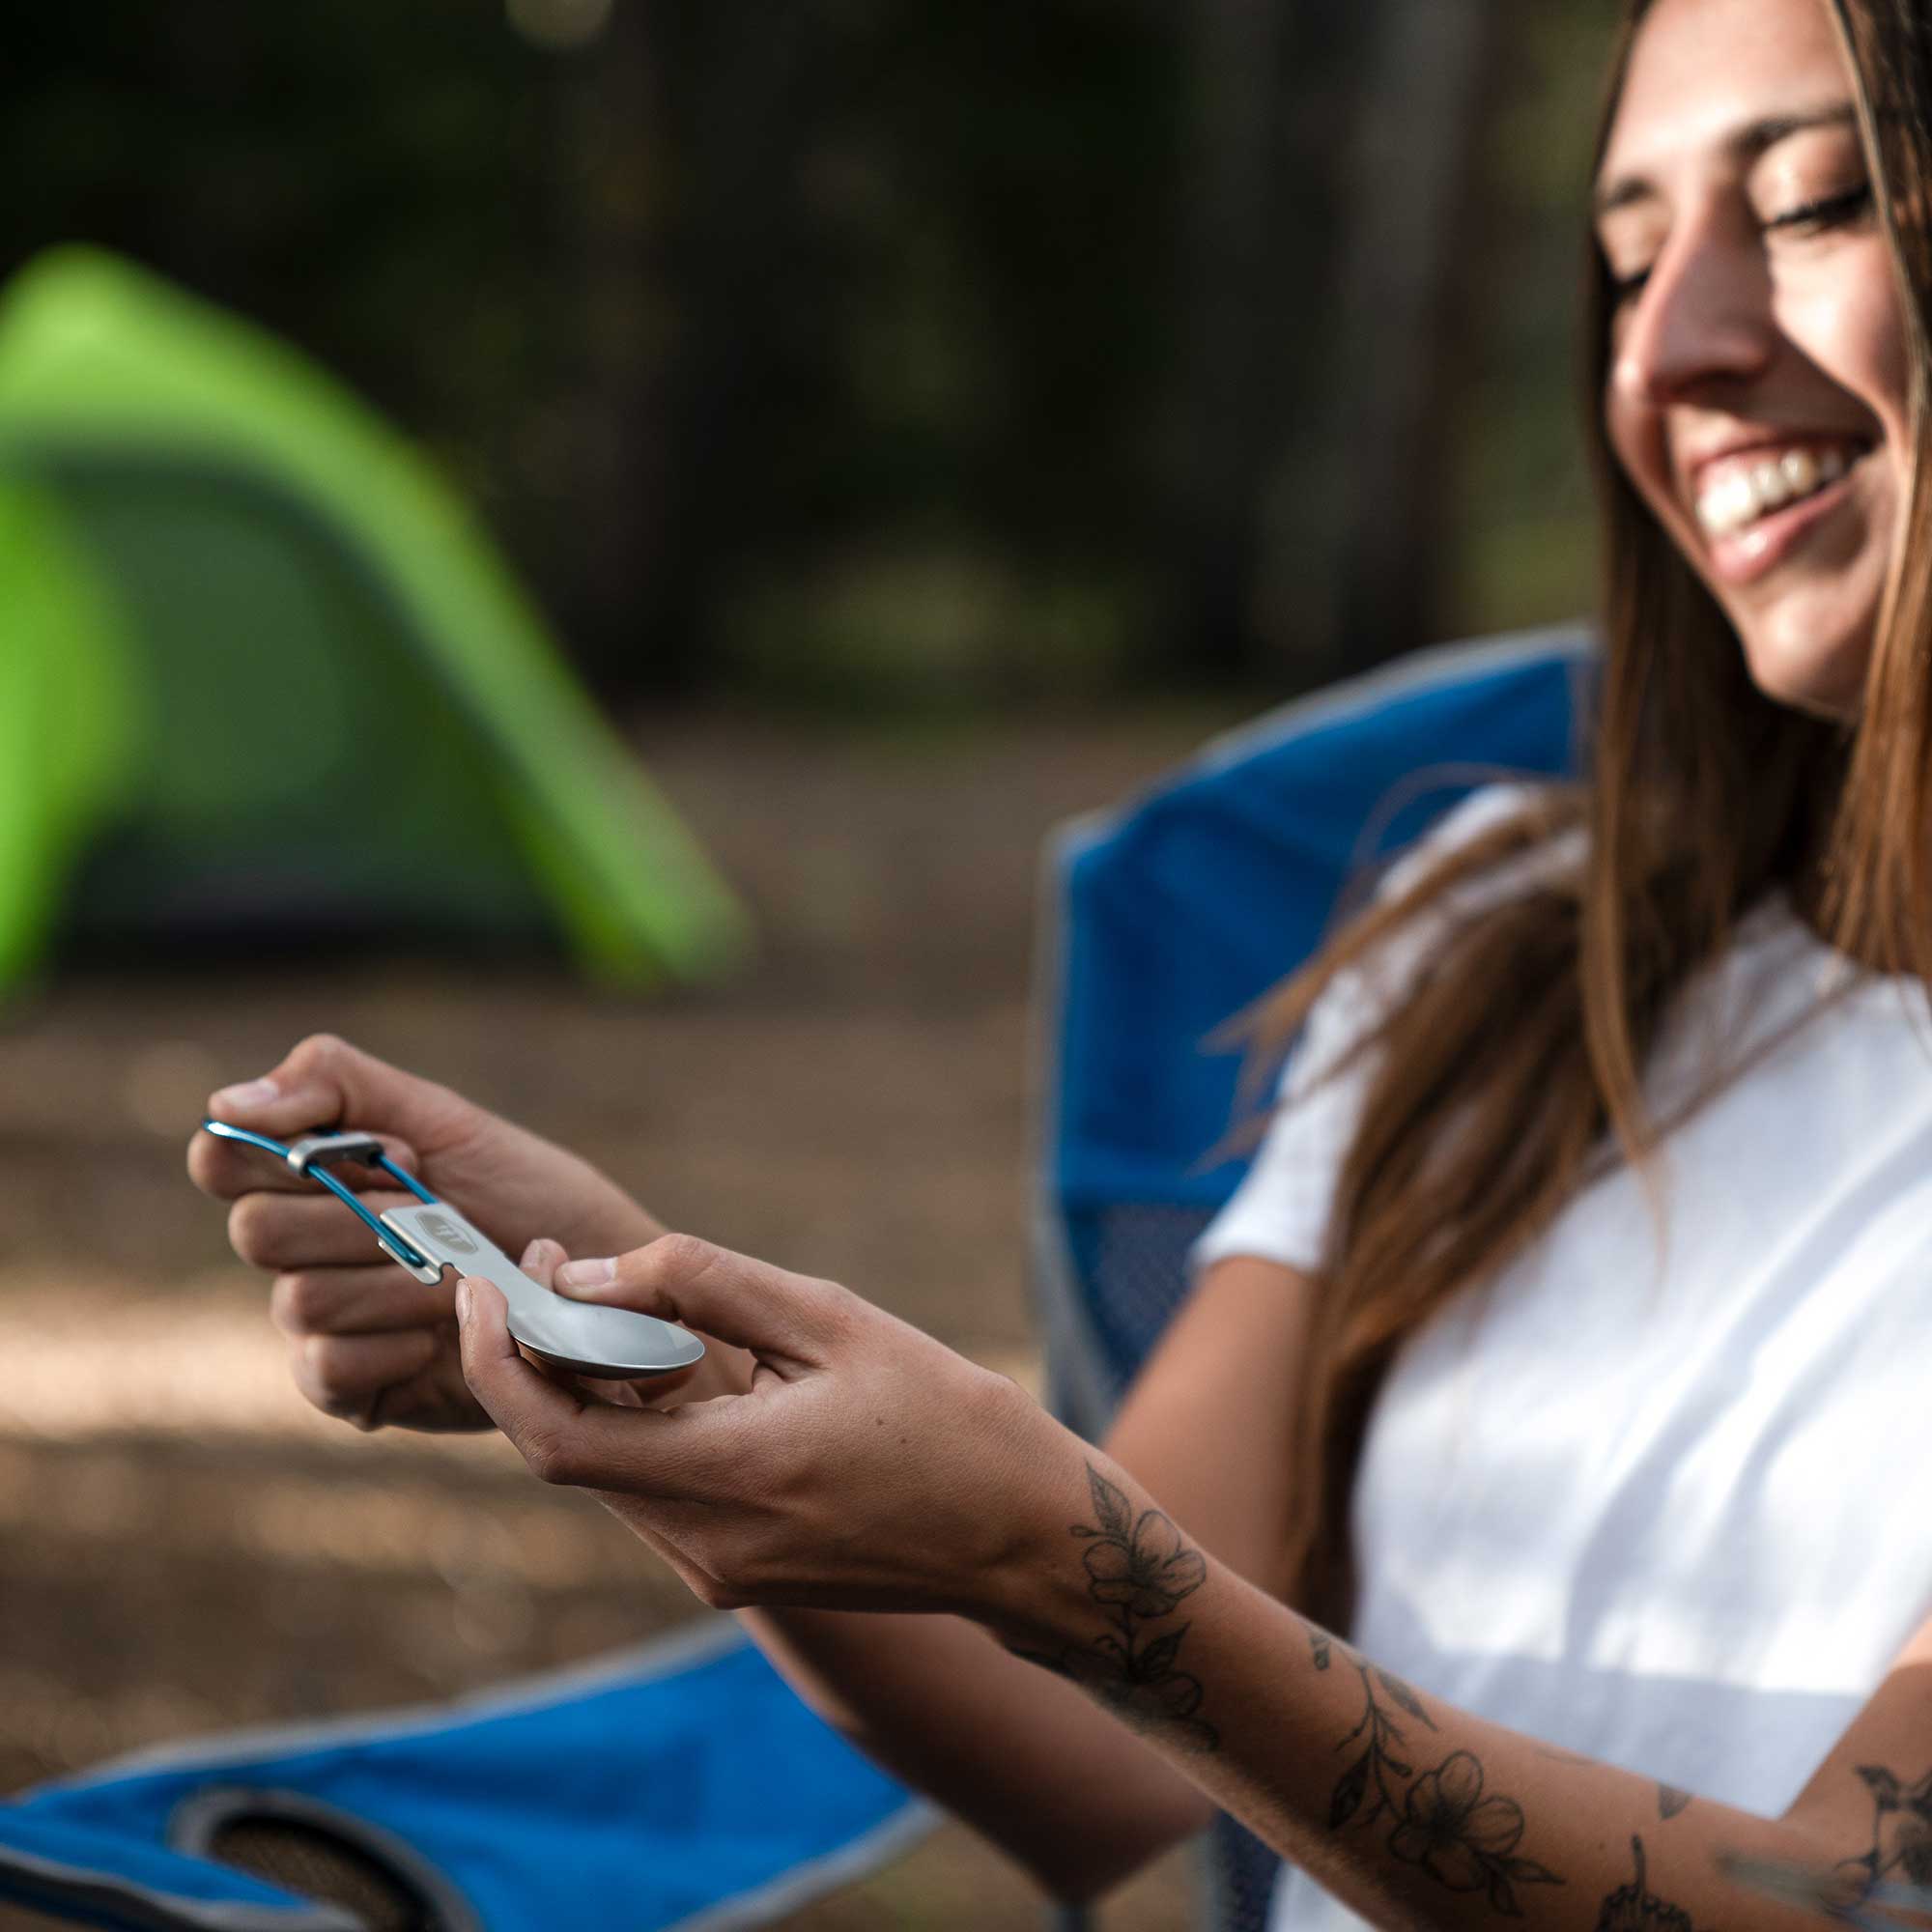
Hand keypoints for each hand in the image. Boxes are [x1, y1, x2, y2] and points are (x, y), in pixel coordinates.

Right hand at [187, 1034, 731, 1430]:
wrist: (598, 1279)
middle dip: (365, 1218)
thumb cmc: (523, 1193)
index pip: (222, 1156)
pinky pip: (327, 1367)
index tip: (394, 1156)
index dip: (290, 1154)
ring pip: (300, 1299)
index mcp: (305, 1177)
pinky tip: (449, 1331)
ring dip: (399, 1280)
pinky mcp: (349, 1389)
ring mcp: (317, 1323)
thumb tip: (231, 1099)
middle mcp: (296, 1251)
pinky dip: (398, 1343)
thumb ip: (336, 1087)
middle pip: (258, 1231)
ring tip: (466, 1273)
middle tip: (443, 1214)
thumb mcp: (444, 1119)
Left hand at [456, 1234, 1081, 1631]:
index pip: (556, 1435)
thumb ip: (704, 1285)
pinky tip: (666, 1364)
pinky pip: (651, 1492)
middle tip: (547, 1267)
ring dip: (585, 1387)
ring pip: (606, 1471)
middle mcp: (708, 1545)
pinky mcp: (738, 1573)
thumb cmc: (951, 1419)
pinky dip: (633, 1423)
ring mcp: (720, 1571)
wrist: (1028, 1540)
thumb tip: (588, 1271)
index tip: (480, 1285)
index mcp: (733, 1477)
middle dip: (537, 1356)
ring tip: (608, 1299)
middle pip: (567, 1452)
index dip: (497, 1360)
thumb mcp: (833, 1321)